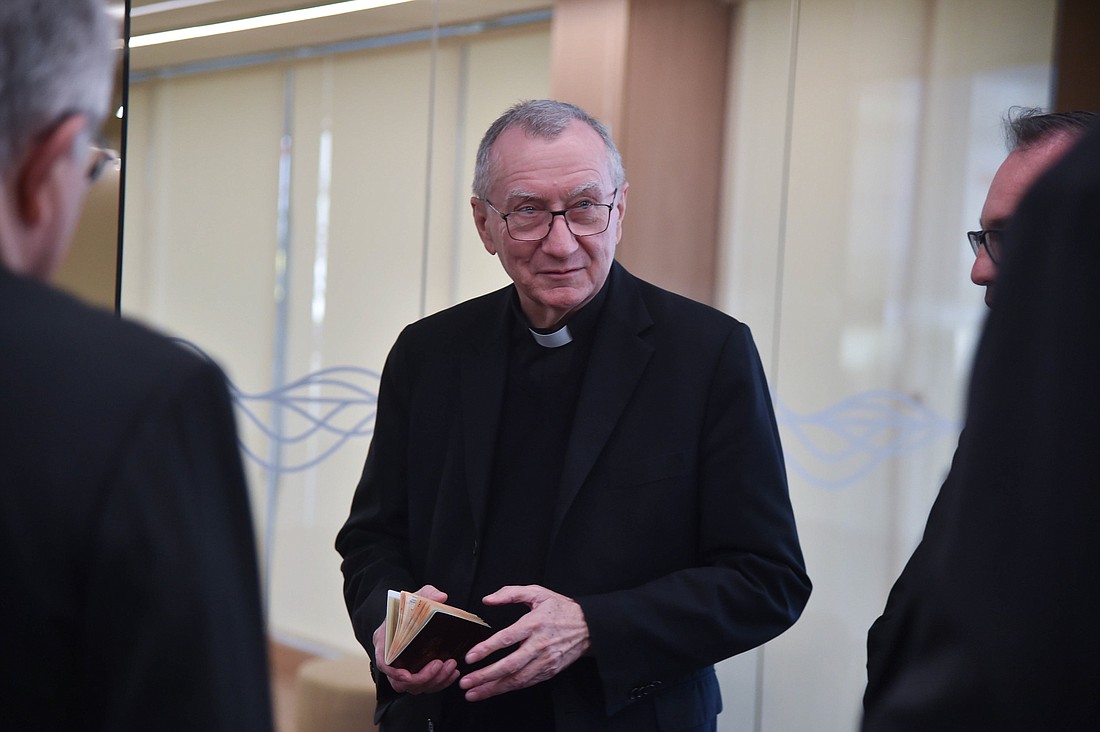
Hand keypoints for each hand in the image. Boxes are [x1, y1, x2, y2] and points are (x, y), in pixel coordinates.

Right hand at [371, 584, 460, 694]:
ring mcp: (403, 669)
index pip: (383, 663)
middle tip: (441, 664)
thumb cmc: (407, 607)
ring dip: (434, 681)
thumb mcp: (415, 596)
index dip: (394, 673)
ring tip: (451, 666)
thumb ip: (426, 594)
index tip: (408, 675)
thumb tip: (441, 597)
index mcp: (384, 642)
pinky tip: (453, 673)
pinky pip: (426, 686)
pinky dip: (440, 683)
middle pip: (401, 682)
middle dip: (423, 677)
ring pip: (415, 688)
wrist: (407, 614)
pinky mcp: (415, 674)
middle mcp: (391, 660)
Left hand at [459, 585, 589, 701]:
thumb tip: (487, 599)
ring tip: (473, 693)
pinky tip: (494, 690)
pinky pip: (527, 683)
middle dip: (485, 676)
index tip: (470, 657)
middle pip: (509, 665)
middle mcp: (540, 645)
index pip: (507, 638)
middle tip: (465, 682)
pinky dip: (509, 688)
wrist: (588, 626)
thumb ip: (510, 593)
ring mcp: (546, 661)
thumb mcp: (537, 592)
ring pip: (517, 679)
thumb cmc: (560, 608)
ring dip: (493, 688)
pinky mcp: (550, 671)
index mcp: (534, 623)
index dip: (487, 649)